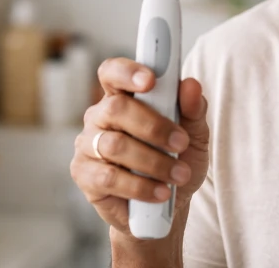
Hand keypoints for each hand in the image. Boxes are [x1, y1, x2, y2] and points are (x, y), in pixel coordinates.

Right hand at [71, 57, 209, 238]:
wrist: (166, 207)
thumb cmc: (176, 160)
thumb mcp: (194, 135)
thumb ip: (193, 109)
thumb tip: (191, 85)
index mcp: (123, 96)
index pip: (112, 72)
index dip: (128, 71)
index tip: (151, 80)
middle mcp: (100, 116)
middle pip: (116, 108)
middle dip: (153, 126)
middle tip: (180, 142)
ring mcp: (88, 145)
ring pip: (114, 145)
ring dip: (153, 161)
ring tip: (178, 175)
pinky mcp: (84, 175)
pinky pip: (108, 177)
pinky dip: (140, 186)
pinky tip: (161, 192)